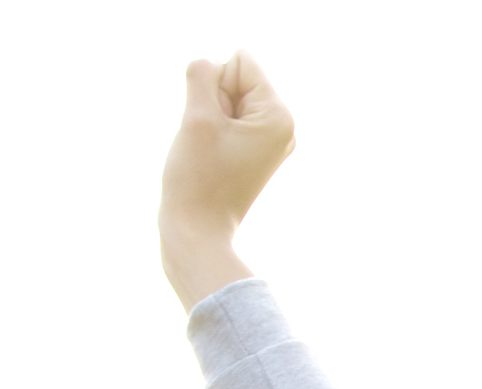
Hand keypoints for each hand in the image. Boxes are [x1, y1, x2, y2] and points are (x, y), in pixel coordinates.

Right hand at [159, 53, 295, 310]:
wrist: (198, 232)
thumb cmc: (197, 178)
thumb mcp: (197, 117)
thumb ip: (202, 75)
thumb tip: (209, 63)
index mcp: (280, 116)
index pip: (240, 63)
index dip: (214, 86)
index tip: (215, 124)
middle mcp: (284, 127)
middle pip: (236, 80)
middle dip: (213, 101)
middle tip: (211, 142)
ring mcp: (270, 142)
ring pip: (226, 101)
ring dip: (209, 117)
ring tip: (211, 152)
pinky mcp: (254, 153)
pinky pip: (225, 121)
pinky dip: (211, 132)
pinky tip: (212, 159)